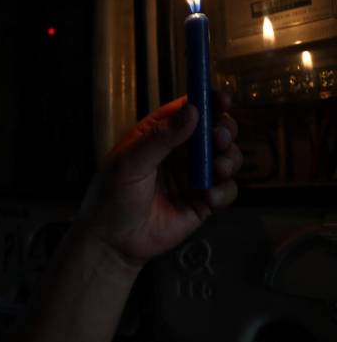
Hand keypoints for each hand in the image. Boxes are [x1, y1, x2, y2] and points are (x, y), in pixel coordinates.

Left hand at [79, 93, 241, 268]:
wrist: (113, 241)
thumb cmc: (113, 195)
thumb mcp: (131, 162)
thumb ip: (161, 137)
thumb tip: (192, 110)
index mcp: (159, 134)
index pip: (187, 110)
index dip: (207, 102)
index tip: (223, 100)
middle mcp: (179, 152)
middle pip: (214, 131)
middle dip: (224, 131)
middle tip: (219, 138)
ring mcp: (193, 177)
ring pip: (226, 158)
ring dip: (229, 160)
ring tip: (217, 169)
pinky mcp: (202, 202)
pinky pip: (226, 190)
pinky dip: (224, 191)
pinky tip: (208, 198)